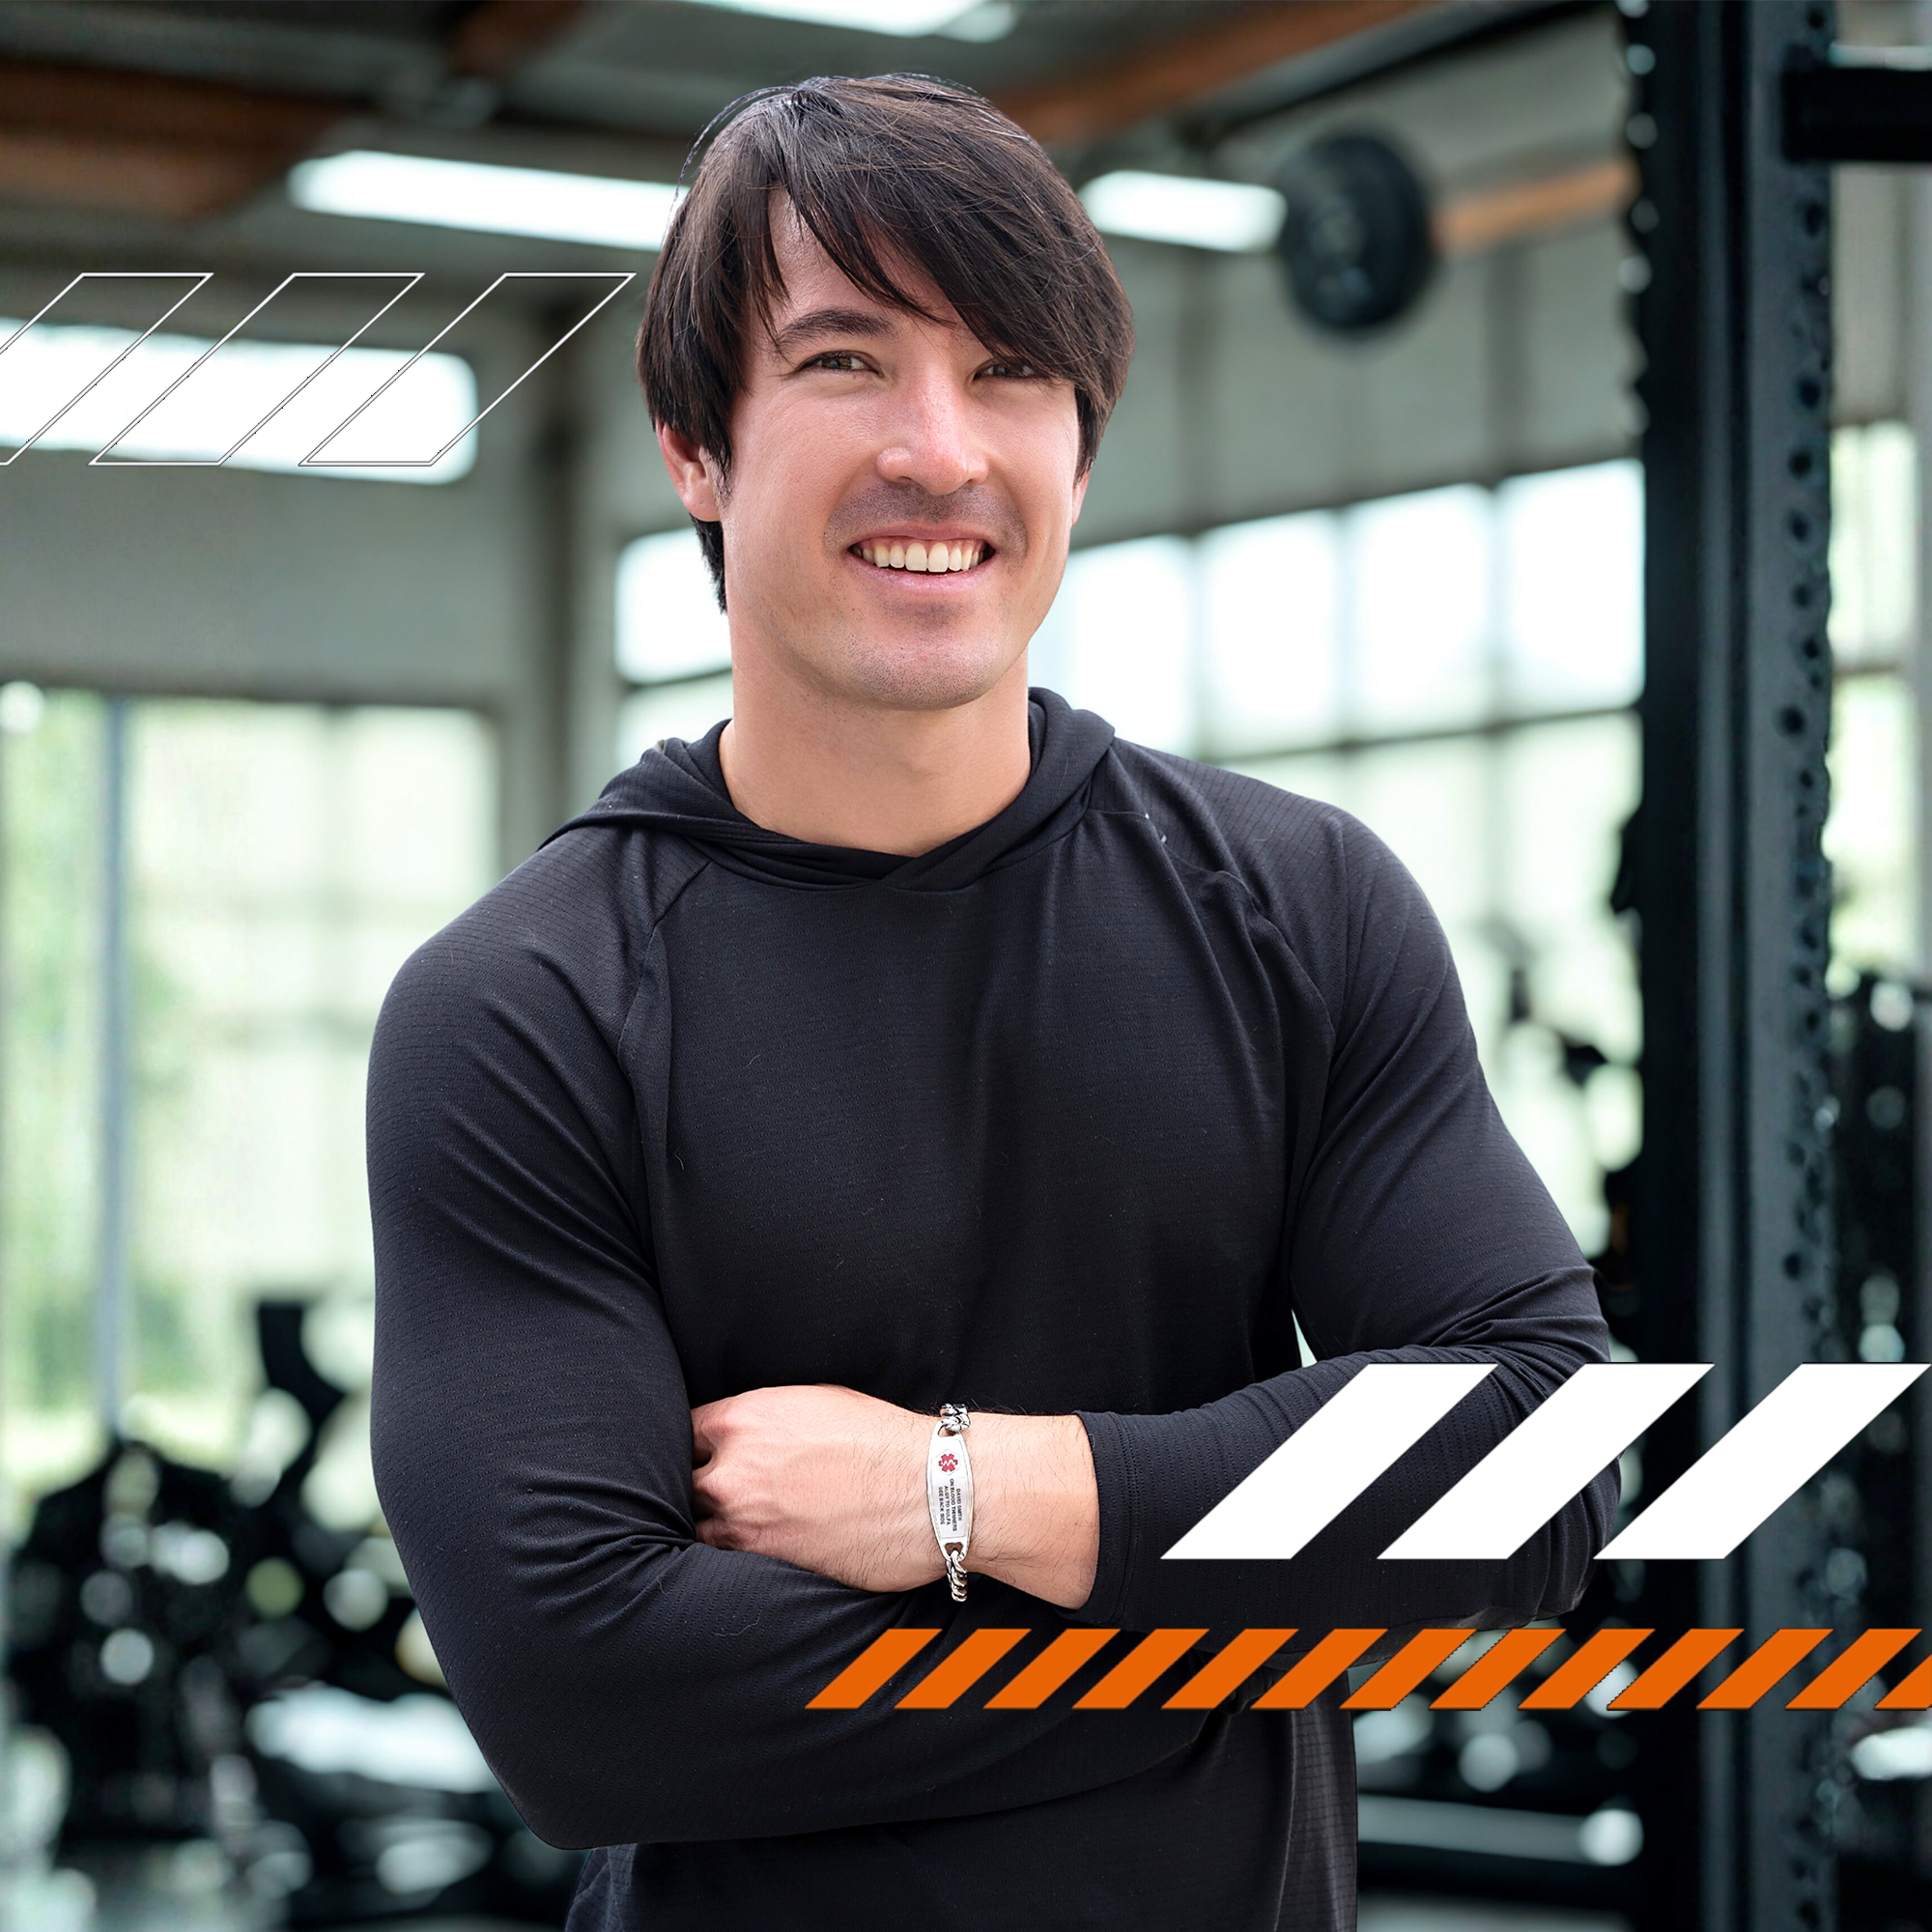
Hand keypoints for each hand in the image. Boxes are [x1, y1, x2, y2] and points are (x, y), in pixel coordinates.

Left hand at [691, 1384, 939, 1592]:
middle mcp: (733, 1469)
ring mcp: (744, 1520)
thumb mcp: (815, 1402)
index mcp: (744, 1418)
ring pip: (696, 1526)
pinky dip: (730, 1558)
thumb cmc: (883, 1440)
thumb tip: (746, 1434)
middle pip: (682, 1481)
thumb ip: (765, 1420)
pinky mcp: (765, 1563)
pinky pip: (724, 1562)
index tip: (704, 1455)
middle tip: (717, 1492)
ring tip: (732, 1525)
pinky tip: (747, 1552)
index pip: (685, 1431)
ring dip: (710, 1525)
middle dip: (697, 1485)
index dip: (696, 1445)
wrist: (928, 1490)